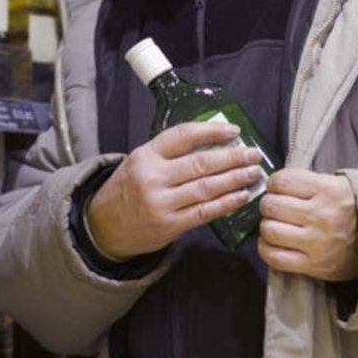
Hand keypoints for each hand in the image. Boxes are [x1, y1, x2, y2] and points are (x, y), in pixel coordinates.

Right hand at [87, 122, 261, 259]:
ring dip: (235, 179)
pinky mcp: (169, 225)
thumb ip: (171, 153)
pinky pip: (205, 212)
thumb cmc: (130, 189)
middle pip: (201, 163)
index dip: (212, 131)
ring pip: (206, 188)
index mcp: (146, 155)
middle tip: (253, 154)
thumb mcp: (142, 162)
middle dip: (233, 157)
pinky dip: (226, 203)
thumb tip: (216, 143)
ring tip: (253, 173)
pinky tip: (241, 196)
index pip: (183, 136)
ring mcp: (161, 203)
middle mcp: (152, 178)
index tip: (234, 131)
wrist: (104, 226)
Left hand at [258, 168, 357, 280]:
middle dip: (268, 205)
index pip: (283, 181)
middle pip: (272, 206)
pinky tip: (273, 243)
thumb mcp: (339, 185)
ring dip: (267, 227)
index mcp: (328, 191)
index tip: (277, 188)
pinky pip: (275, 257)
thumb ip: (309, 182)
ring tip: (275, 225)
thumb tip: (275, 184)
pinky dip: (267, 249)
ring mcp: (317, 242)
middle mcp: (321, 216)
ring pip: (270, 230)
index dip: (274, 183)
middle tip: (275, 208)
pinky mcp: (314, 265)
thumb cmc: (354, 210)